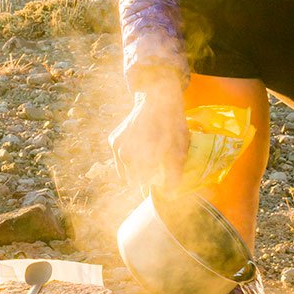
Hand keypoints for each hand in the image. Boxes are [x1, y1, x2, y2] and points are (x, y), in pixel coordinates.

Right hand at [109, 75, 186, 192]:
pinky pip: (119, 162)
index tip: (161, 182)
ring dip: (135, 172)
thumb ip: (174, 174)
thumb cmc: (172, 123)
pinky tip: (140, 148)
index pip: (146, 187)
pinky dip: (128, 160)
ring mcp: (118, 148)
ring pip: (125, 174)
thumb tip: (169, 195)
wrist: (155, 98)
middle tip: (157, 169)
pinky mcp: (113, 141)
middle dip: (145, 180)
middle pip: (134, 182)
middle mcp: (129, 154)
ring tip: (149, 159)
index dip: (155, 187)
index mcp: (147, 158)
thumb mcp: (180, 148)